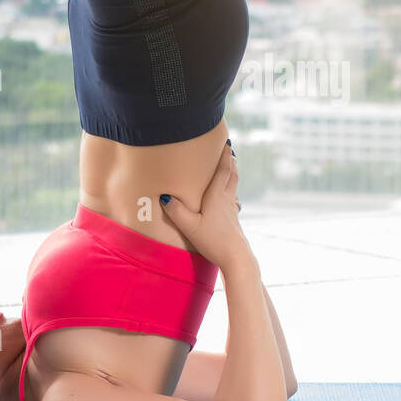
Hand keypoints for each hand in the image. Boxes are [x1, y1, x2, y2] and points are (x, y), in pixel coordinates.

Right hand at [160, 143, 251, 269]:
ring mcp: (232, 211)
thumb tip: (164, 196)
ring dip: (233, 175)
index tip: (227, 142)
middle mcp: (227, 200)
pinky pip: (233, 200)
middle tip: (230, 151)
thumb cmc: (213, 241)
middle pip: (232, 175)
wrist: (236, 258)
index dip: (225, 156)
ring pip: (234, 187)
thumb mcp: (190, 226)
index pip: (223, 170)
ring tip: (231, 168)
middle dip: (231, 162)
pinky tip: (229, 199)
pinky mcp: (234, 221)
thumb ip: (176, 211)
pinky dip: (231, 192)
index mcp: (217, 196)